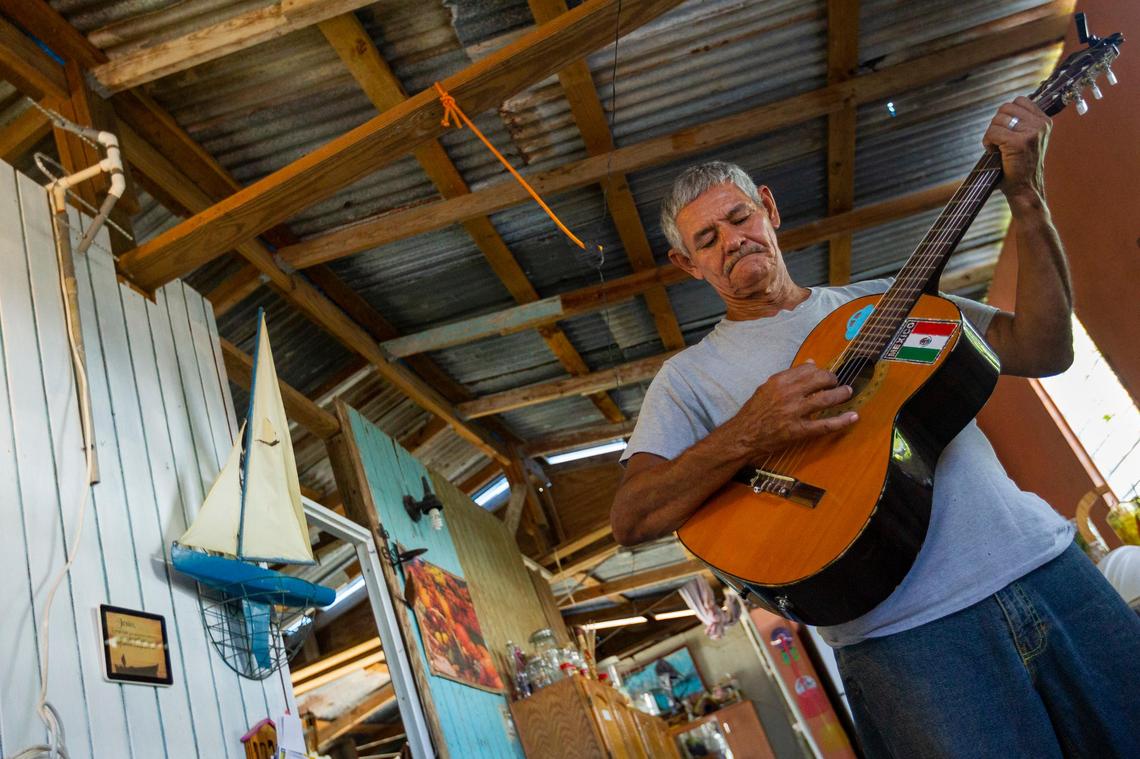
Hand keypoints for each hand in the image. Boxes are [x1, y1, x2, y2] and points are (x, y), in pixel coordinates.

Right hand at [733, 361, 857, 458]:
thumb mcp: (766, 388)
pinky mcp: (799, 431)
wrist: (743, 435)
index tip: (824, 374)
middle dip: (833, 380)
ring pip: (826, 399)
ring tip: (848, 393)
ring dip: (841, 394)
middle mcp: (788, 394)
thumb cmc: (754, 412)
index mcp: (779, 382)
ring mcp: (794, 412)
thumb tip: (811, 363)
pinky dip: (841, 421)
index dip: (820, 370)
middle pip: (820, 380)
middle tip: (837, 383)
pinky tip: (853, 416)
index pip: (808, 369)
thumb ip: (788, 376)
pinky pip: (825, 425)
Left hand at [982, 96, 1050, 207]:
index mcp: (1044, 121)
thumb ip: (1022, 121)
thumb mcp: (1028, 138)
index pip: (1019, 100)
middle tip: (999, 141)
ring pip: (998, 119)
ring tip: (998, 148)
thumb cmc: (1021, 165)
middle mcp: (1040, 124)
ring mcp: (1030, 133)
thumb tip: (1006, 107)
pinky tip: (994, 152)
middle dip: (997, 124)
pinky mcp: (1018, 142)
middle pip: (1005, 108)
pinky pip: (993, 132)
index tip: (1007, 131)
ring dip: (992, 134)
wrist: (1024, 188)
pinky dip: (988, 142)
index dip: (1007, 115)